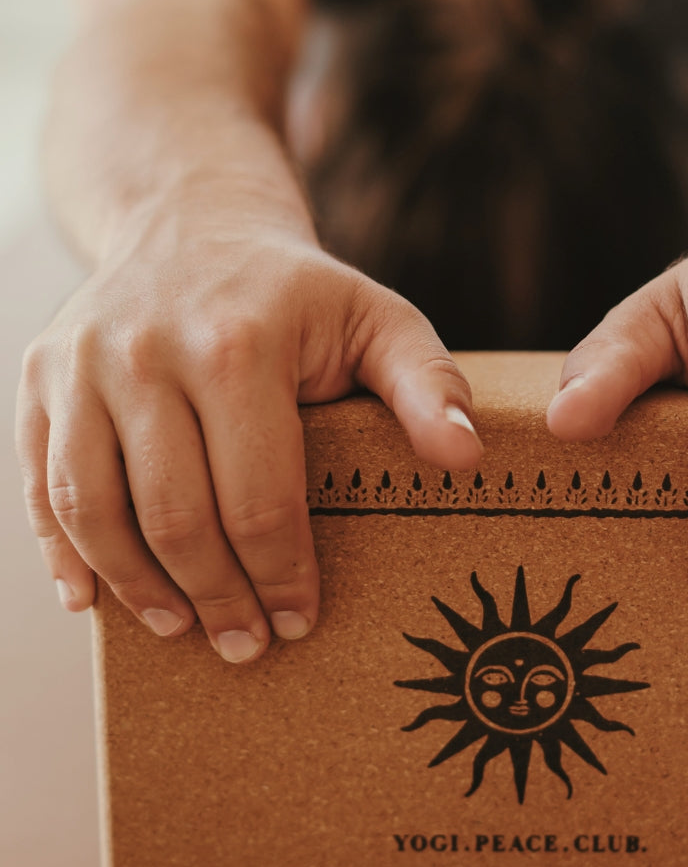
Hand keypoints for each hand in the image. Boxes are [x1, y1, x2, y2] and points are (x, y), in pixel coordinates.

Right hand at [17, 215, 480, 661]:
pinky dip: (62, 551)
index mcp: (238, 344)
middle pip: (174, 515)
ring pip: (93, 509)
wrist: (191, 222)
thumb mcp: (376, 319)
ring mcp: (80, 365)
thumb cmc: (296, 293)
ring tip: (182, 627)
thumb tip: (466, 458)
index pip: (259, 497)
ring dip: (136, 586)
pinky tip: (94, 599)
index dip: (280, 573)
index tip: (299, 620)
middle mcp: (145, 352)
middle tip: (245, 644)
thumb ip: (427, 384)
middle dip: (215, 596)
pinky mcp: (39, 378)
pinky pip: (39, 484)